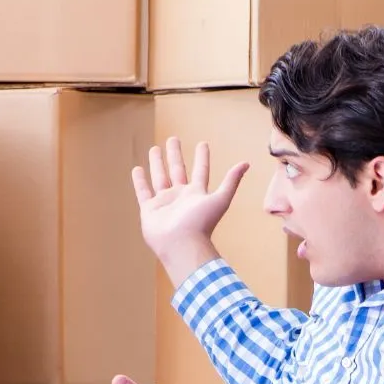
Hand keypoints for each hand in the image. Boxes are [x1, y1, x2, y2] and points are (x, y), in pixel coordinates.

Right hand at [133, 136, 249, 276]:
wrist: (182, 245)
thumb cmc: (202, 224)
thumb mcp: (220, 199)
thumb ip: (231, 181)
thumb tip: (246, 163)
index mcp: (197, 193)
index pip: (200, 170)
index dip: (202, 157)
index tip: (202, 143)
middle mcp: (180, 196)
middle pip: (178, 170)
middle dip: (175, 154)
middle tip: (173, 138)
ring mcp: (164, 202)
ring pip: (159, 177)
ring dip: (157, 163)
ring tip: (154, 148)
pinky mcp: (150, 209)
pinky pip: (143, 192)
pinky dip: (139, 182)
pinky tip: (137, 170)